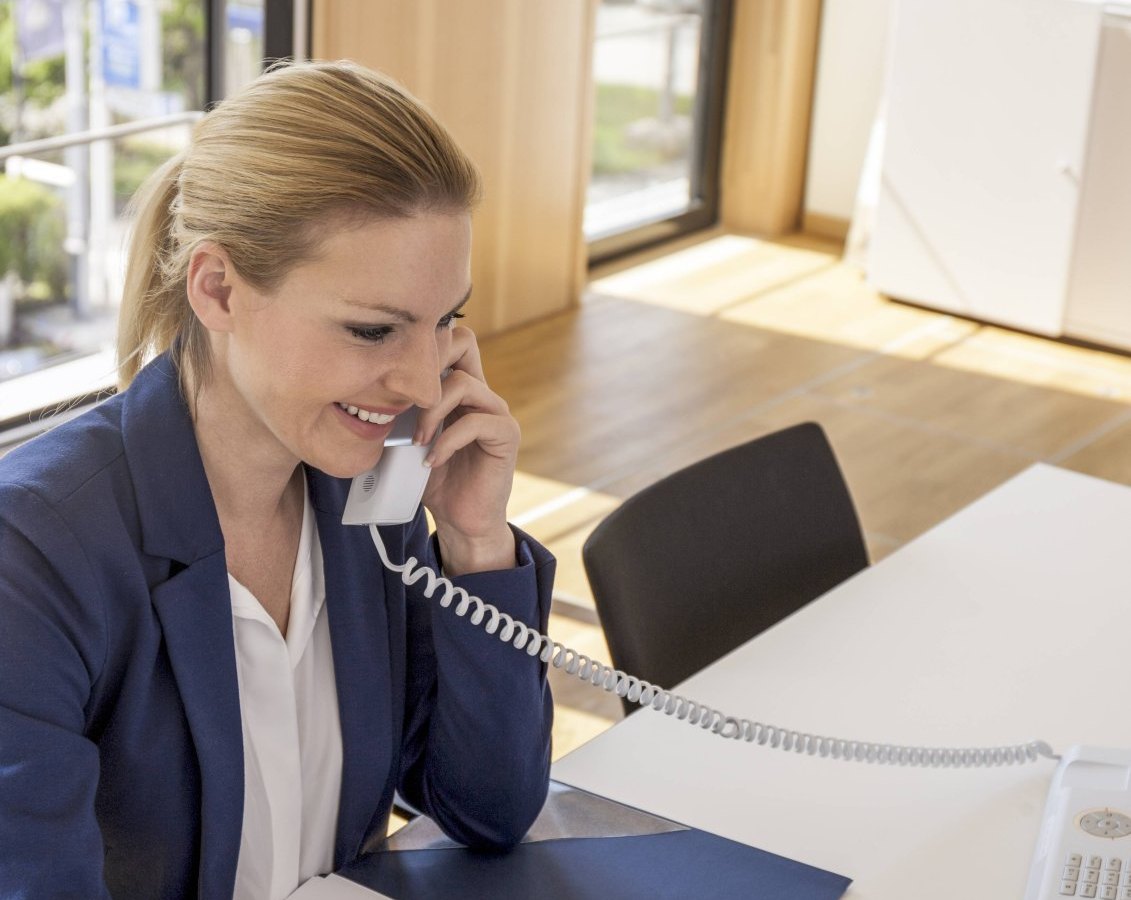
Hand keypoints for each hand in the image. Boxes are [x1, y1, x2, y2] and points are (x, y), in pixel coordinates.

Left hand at [416, 326, 517, 575]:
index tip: (392, 377)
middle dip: (429, 364)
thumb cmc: (434, 480)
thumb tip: (362, 394)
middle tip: (405, 398)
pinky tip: (432, 460)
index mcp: (459, 389)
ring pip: (464, 384)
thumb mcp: (408, 439)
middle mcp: (481, 393)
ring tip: (416, 441)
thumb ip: (400, 414)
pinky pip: (477, 422)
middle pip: (465, 342)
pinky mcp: (505, 435)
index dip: (424, 345)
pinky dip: (448, 440)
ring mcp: (496, 412)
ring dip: (432, 412)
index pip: (450, 340)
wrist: (460, 520)